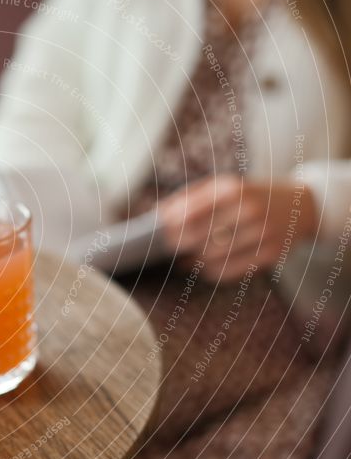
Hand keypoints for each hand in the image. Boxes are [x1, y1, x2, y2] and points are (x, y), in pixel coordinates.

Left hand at [157, 175, 316, 281]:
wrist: (300, 205)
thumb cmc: (250, 195)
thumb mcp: (224, 186)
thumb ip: (190, 198)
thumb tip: (157, 215)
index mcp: (233, 188)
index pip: (191, 212)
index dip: (170, 227)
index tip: (158, 235)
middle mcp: (249, 209)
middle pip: (199, 236)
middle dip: (179, 246)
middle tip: (168, 251)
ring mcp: (263, 232)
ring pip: (212, 256)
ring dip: (193, 262)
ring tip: (183, 261)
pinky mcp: (271, 254)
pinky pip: (230, 270)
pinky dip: (210, 272)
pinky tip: (203, 268)